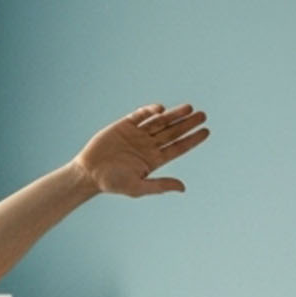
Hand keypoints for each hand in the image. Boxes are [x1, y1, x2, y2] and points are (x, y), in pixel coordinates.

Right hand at [74, 103, 210, 197]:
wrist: (89, 173)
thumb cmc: (113, 184)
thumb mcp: (138, 188)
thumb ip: (160, 185)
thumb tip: (183, 187)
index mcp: (154, 160)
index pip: (178, 147)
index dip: (192, 140)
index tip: (206, 132)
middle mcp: (148, 145)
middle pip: (173, 132)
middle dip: (187, 123)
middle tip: (203, 115)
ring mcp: (137, 134)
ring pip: (160, 122)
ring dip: (174, 115)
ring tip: (189, 108)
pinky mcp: (124, 125)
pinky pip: (141, 115)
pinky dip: (150, 111)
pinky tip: (161, 109)